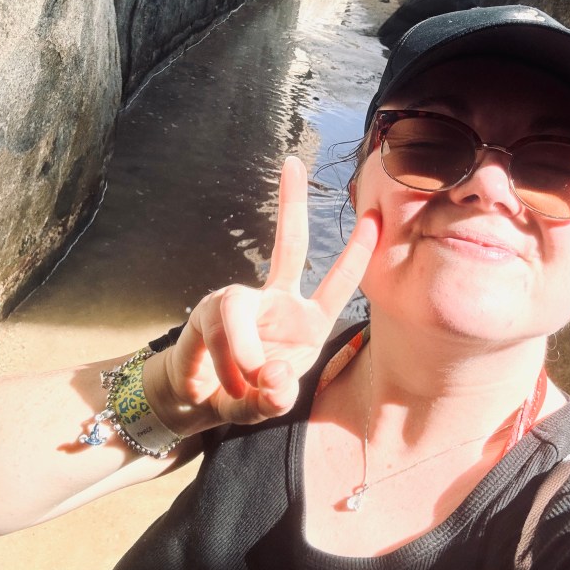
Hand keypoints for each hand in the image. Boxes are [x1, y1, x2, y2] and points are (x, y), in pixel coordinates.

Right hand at [151, 156, 379, 432]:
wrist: (195, 402)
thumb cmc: (243, 394)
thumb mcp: (267, 404)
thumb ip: (275, 397)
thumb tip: (271, 374)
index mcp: (306, 321)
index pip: (337, 283)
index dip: (356, 255)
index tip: (374, 218)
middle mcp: (275, 300)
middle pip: (288, 245)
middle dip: (291, 205)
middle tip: (294, 164)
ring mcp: (238, 301)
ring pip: (237, 312)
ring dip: (241, 357)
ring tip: (242, 386)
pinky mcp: (207, 311)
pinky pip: (217, 333)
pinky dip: (220, 366)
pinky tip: (213, 385)